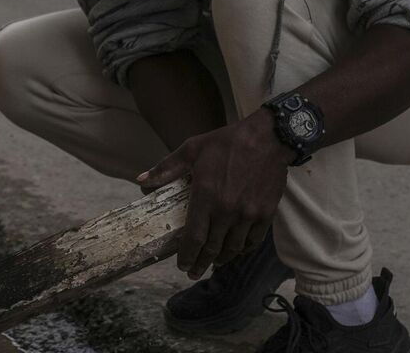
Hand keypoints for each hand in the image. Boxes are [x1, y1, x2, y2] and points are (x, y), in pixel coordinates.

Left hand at [137, 112, 289, 279]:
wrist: (268, 137)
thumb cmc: (227, 142)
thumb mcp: (192, 149)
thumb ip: (166, 168)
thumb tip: (141, 180)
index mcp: (206, 196)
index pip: (194, 237)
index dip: (187, 255)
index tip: (181, 265)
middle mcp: (227, 210)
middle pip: (212, 248)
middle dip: (201, 263)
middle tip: (193, 272)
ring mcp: (248, 214)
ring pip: (233, 248)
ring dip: (221, 259)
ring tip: (213, 263)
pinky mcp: (265, 214)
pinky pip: (253, 241)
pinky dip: (242, 250)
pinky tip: (236, 250)